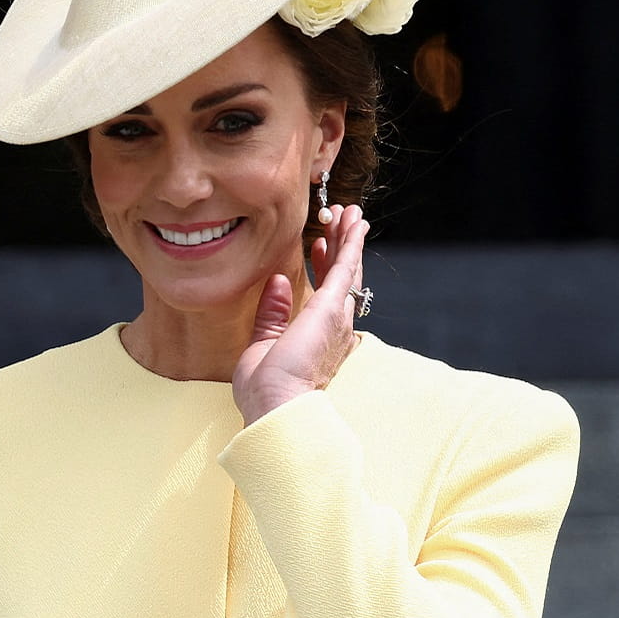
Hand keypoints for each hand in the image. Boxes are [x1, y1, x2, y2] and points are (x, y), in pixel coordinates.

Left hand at [231, 204, 368, 425]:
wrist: (276, 405)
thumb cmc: (267, 388)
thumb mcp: (264, 343)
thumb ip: (273, 313)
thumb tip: (276, 281)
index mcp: (319, 336)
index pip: (326, 292)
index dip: (323, 264)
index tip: (317, 243)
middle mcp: (335, 325)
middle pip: (343, 275)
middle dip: (341, 244)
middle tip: (341, 218)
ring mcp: (336, 316)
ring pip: (348, 267)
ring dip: (348, 237)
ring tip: (350, 212)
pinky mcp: (331, 307)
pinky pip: (345, 267)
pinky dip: (350, 243)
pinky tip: (353, 224)